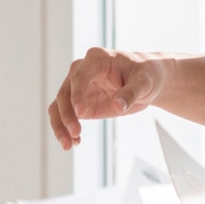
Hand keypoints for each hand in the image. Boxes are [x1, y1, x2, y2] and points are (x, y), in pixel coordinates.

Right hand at [48, 47, 170, 149]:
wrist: (145, 82)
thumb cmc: (145, 75)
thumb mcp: (144, 82)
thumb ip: (131, 93)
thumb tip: (118, 106)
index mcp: (96, 59)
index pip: (79, 76)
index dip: (78, 93)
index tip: (80, 112)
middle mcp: (81, 71)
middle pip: (65, 93)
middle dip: (67, 115)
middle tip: (76, 133)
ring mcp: (77, 88)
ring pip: (58, 106)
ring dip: (60, 125)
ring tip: (69, 144)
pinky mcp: (79, 103)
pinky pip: (64, 116)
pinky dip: (65, 129)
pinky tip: (74, 143)